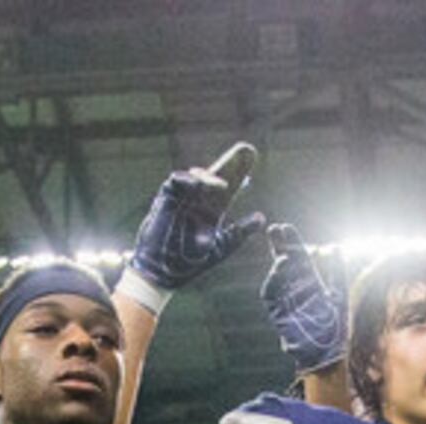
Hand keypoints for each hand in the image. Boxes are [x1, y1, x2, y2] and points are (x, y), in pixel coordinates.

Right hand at [126, 143, 264, 291]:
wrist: (163, 273)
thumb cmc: (189, 263)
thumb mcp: (222, 246)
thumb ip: (240, 231)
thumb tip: (262, 218)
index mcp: (212, 211)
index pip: (229, 186)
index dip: (240, 172)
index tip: (253, 156)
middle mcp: (198, 202)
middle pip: (216, 176)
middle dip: (231, 162)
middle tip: (247, 149)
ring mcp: (182, 200)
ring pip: (197, 177)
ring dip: (211, 175)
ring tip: (223, 184)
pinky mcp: (165, 200)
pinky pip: (175, 182)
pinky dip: (187, 180)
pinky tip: (198, 181)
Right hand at [259, 223, 346, 372]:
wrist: (327, 352)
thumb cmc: (334, 326)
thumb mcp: (339, 294)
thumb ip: (337, 271)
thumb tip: (336, 247)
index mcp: (310, 281)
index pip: (298, 257)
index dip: (291, 242)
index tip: (284, 228)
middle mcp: (295, 288)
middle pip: (284, 262)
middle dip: (278, 247)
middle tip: (274, 230)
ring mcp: (285, 299)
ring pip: (276, 276)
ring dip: (278, 263)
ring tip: (285, 255)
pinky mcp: (277, 313)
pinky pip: (270, 294)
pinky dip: (273, 281)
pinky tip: (280, 269)